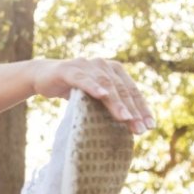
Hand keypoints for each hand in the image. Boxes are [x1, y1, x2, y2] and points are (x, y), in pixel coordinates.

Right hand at [34, 58, 154, 134]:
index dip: (142, 107)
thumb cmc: (72, 90)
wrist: (43, 77)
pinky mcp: (68, 69)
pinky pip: (83, 79)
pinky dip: (93, 86)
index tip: (150, 126)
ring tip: (126, 118)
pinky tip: (103, 95)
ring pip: (105, 84)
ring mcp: (85, 65)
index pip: (131, 90)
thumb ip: (109, 104)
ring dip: (116, 102)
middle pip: (122, 88)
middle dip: (133, 109)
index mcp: (113, 70)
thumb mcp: (93, 98)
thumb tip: (130, 125)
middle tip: (140, 129)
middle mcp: (102, 64)